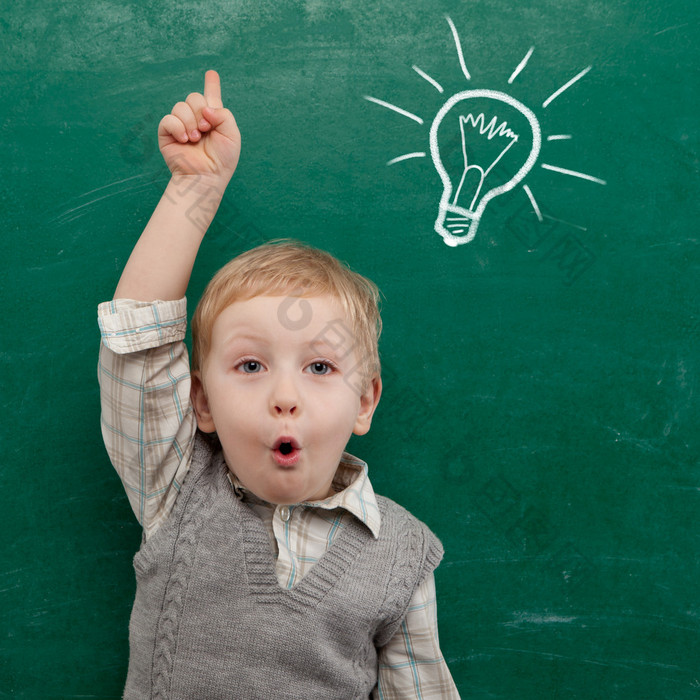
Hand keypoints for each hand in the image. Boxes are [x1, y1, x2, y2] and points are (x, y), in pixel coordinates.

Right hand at [158, 70, 240, 184]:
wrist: (206, 176)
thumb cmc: (222, 160)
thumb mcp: (232, 135)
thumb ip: (223, 115)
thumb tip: (204, 108)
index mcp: (213, 119)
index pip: (211, 97)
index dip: (211, 84)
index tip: (212, 73)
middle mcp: (196, 120)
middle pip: (193, 97)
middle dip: (200, 110)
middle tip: (206, 129)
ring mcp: (181, 126)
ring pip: (180, 106)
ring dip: (190, 122)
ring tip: (195, 139)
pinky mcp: (168, 134)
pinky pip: (168, 119)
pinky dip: (178, 128)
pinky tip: (185, 140)